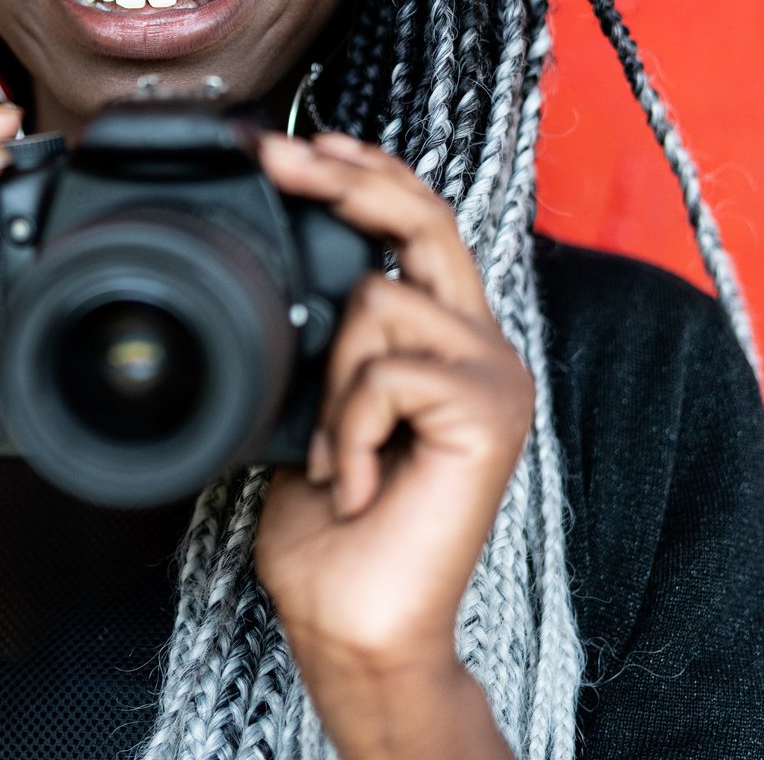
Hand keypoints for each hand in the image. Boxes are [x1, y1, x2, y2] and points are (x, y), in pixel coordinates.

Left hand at [251, 132, 530, 754]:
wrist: (354, 617)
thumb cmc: (327, 524)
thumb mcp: (305, 404)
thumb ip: (316, 338)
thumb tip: (269, 271)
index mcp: (442, 339)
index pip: (416, 224)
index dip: (361, 173)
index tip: (292, 144)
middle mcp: (480, 347)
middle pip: (426, 218)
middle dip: (346, 178)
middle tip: (279, 157)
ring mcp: (494, 377)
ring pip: (380, 300)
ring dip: (327, 380)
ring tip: (331, 453)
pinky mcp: (490, 414)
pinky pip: (385, 371)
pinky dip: (345, 427)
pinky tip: (353, 481)